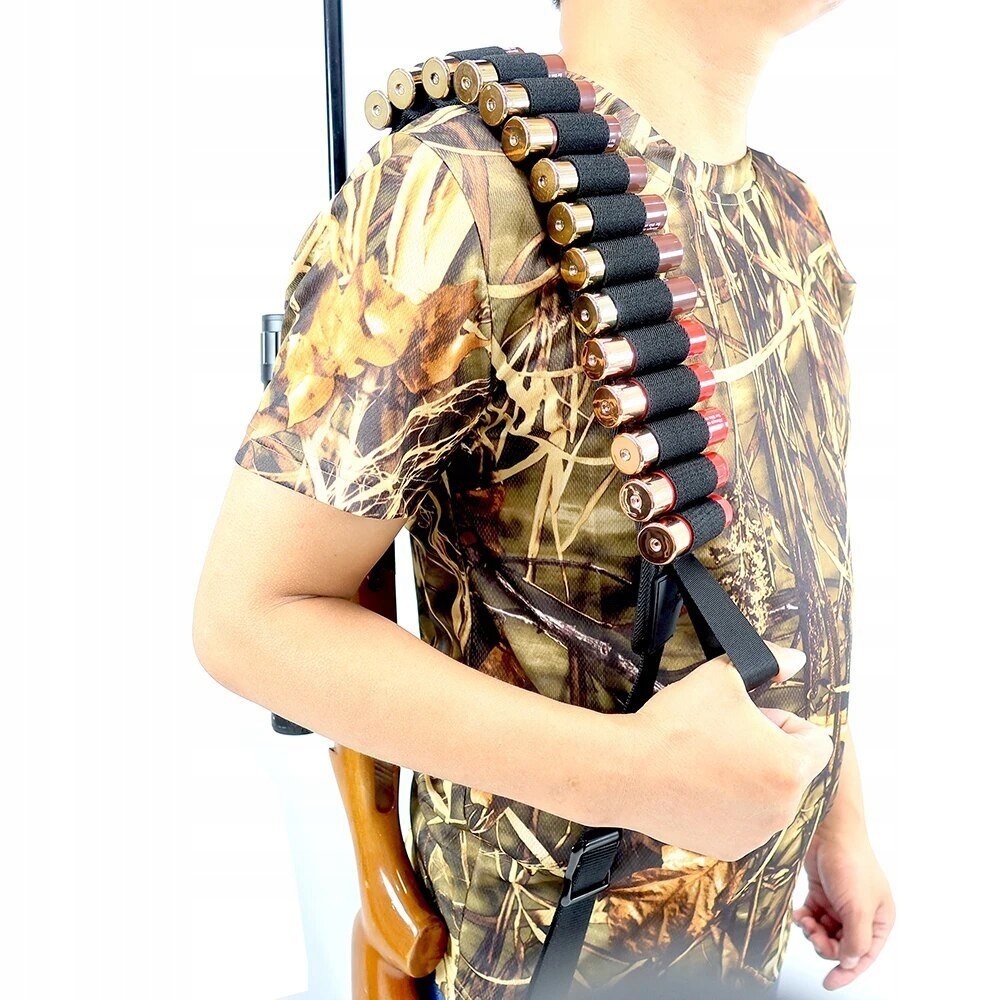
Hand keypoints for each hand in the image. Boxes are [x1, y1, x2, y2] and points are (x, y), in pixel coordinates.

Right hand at [613, 643, 832, 860]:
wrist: (627, 772)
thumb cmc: (676, 724)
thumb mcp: (723, 675)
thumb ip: (770, 662)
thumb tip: (795, 659)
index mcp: (790, 766)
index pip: (817, 742)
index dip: (786, 723)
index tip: (753, 719)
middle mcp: (783, 808)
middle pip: (792, 769)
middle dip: (767, 750)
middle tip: (724, 735)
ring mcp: (757, 833)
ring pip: (769, 796)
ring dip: (751, 778)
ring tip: (708, 759)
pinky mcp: (731, 848)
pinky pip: (745, 820)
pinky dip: (730, 805)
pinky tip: (699, 786)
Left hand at [793, 820, 894, 989]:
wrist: (829, 831)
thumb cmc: (851, 863)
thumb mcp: (858, 908)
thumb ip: (855, 940)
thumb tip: (849, 962)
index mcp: (879, 920)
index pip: (864, 955)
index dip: (847, 971)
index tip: (829, 983)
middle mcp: (861, 914)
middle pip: (841, 946)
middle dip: (825, 944)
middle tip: (814, 934)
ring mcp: (840, 904)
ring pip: (825, 933)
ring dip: (813, 931)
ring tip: (806, 921)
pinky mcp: (822, 894)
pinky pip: (812, 917)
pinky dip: (805, 919)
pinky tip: (800, 913)